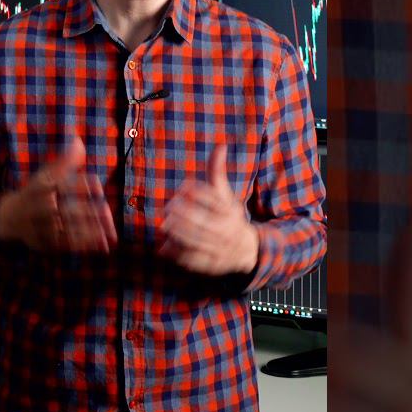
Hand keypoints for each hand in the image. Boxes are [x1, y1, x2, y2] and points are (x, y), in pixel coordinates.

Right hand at [0, 136, 116, 253]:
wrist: (9, 218)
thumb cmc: (34, 192)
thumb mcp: (46, 173)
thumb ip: (65, 160)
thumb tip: (78, 141)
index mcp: (44, 187)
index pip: (67, 185)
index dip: (84, 186)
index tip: (97, 186)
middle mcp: (43, 207)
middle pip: (72, 210)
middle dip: (92, 213)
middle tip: (108, 214)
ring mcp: (44, 226)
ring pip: (72, 229)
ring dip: (93, 232)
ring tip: (111, 234)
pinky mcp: (46, 242)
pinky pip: (69, 244)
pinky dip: (86, 245)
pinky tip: (101, 245)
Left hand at [158, 144, 258, 275]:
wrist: (247, 250)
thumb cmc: (229, 216)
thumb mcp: (226, 195)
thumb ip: (218, 172)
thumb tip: (220, 146)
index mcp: (232, 212)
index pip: (217, 201)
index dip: (200, 193)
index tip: (184, 187)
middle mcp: (229, 231)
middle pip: (208, 223)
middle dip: (187, 215)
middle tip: (168, 207)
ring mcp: (221, 249)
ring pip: (200, 242)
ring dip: (180, 234)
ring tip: (164, 225)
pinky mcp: (212, 265)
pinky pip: (195, 261)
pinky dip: (179, 254)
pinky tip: (165, 246)